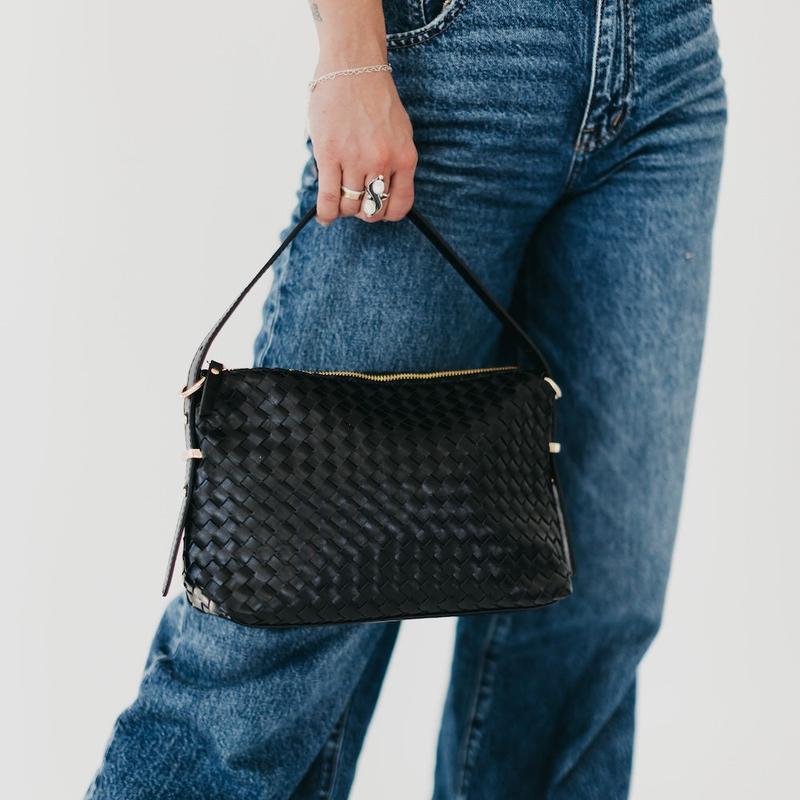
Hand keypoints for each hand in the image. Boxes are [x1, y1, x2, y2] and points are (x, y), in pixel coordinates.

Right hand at [307, 66, 417, 224]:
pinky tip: (324, 216)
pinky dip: (326, 213)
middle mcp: (382, 161)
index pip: (399, 206)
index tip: (376, 209)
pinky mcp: (330, 155)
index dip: (386, 214)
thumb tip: (383, 192)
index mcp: (404, 157)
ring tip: (337, 198)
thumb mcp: (399, 132)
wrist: (353, 66)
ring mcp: (355, 159)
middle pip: (372, 210)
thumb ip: (395, 162)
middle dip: (362, 211)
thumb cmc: (375, 98)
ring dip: (343, 208)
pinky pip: (329, 198)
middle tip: (354, 200)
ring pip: (349, 206)